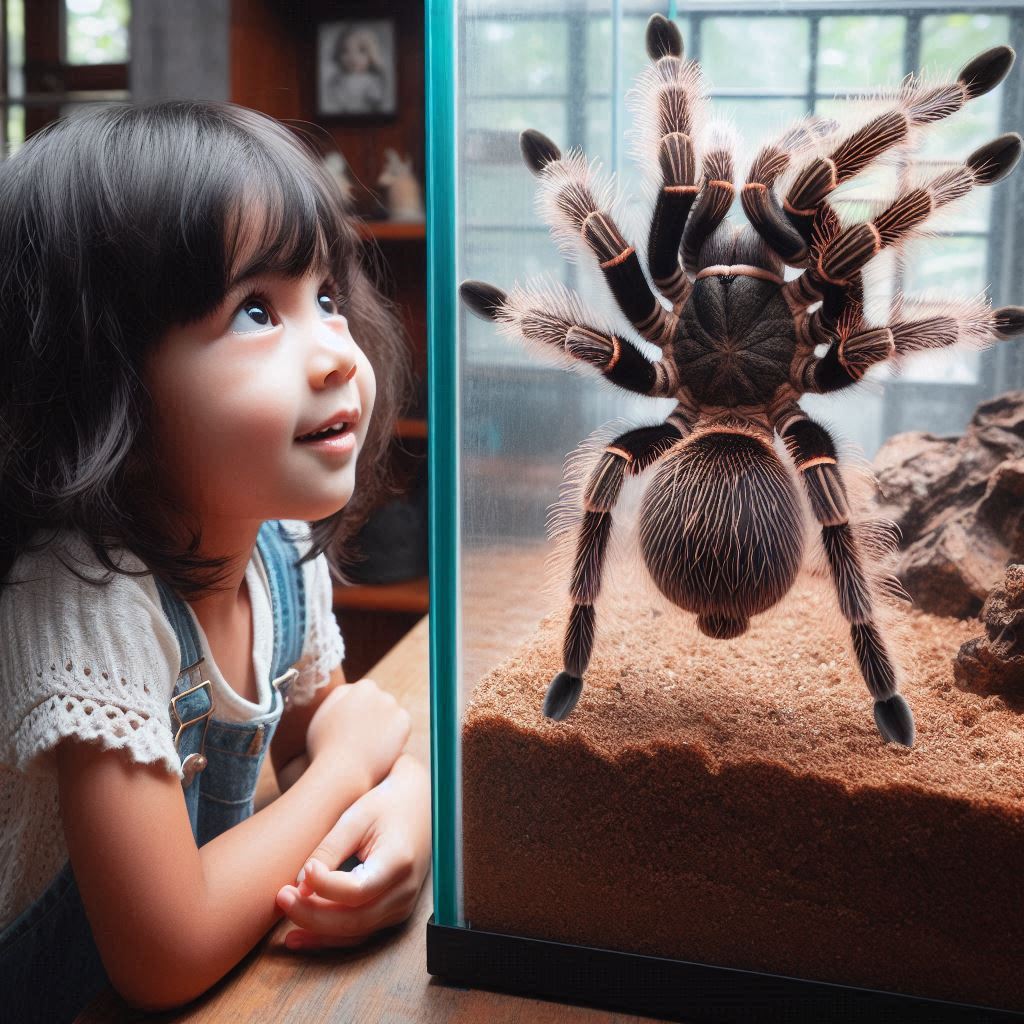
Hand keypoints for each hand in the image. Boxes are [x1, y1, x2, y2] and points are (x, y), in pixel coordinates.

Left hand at [275, 754, 430, 948]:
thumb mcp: (357, 817)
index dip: (325, 886)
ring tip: (284, 913)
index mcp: (399, 861)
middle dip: (312, 914)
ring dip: (316, 930)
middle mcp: (404, 891)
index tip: (302, 871)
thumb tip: (301, 884)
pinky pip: (359, 933)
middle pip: (354, 919)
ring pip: (354, 932)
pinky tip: (298, 935)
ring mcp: (401, 906)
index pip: (357, 890)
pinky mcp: (392, 912)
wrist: (418, 805)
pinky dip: (328, 936)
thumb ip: (330, 850)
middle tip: (281, 896)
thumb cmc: (386, 804)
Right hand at [304, 678, 409, 790]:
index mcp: (362, 687)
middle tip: (361, 740)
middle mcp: (381, 692)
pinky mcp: (404, 723)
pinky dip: (394, 737)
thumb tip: (351, 689)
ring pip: (390, 716)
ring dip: (384, 726)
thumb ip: (338, 698)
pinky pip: (401, 728)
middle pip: (379, 703)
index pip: (364, 694)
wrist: (342, 771)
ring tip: (368, 746)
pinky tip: (380, 749)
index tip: (351, 729)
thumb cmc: (325, 746)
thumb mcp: (322, 715)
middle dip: (373, 717)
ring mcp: (394, 707)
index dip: (356, 713)